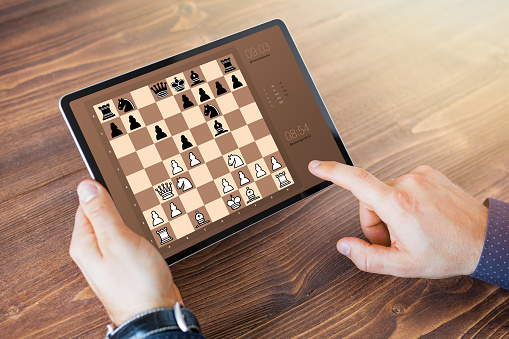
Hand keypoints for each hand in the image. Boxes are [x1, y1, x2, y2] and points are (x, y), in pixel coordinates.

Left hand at [70, 180, 182, 325]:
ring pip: (118, 228)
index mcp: (85, 242)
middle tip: (135, 205)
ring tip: (143, 220)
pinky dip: (138, 234)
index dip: (105, 192)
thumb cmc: (136, 283)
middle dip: (119, 206)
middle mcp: (94, 251)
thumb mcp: (118, 239)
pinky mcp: (125, 265)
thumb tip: (86, 186)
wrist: (154, 315)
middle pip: (102, 215)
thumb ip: (102, 212)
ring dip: (130, 220)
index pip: (87, 204)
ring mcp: (110, 259)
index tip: (122, 188)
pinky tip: (147, 235)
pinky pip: (128, 241)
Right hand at [309, 161, 488, 278]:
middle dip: (375, 220)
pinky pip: (402, 185)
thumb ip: (367, 257)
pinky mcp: (427, 172)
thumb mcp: (403, 265)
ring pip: (385, 192)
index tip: (316, 165)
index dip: (331, 172)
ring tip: (410, 228)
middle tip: (393, 238)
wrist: (484, 238)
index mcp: (398, 204)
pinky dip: (404, 200)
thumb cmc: (448, 252)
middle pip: (369, 198)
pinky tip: (419, 215)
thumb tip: (343, 246)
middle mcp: (407, 183)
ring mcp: (419, 175)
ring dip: (390, 210)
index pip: (356, 181)